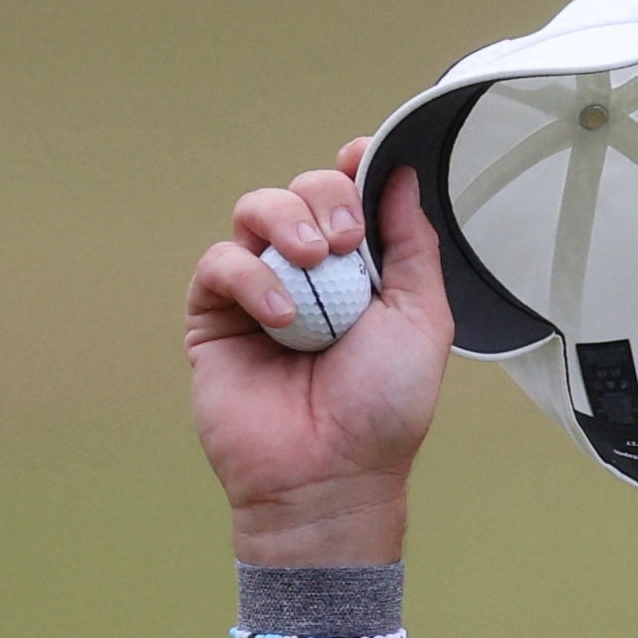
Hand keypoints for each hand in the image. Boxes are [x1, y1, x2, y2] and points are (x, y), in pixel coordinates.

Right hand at [185, 139, 455, 564]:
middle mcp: (309, 273)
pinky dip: (251, 277)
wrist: (331, 476)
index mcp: (360, 269)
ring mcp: (259, 291)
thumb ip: (413, 244)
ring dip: (285, 220)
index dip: (354, 169)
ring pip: (255, 211)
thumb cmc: (382, 411)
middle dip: (324, 198)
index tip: (363, 160)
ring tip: (310, 261)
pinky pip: (220, 263)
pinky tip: (282, 317)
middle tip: (344, 239)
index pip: (349, 193)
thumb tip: (399, 172)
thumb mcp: (422, 319)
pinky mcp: (215, 317)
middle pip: (303, 191)